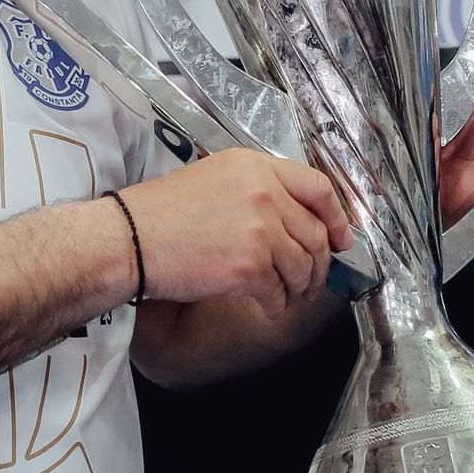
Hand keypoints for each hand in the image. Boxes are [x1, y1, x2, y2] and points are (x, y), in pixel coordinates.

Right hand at [120, 148, 352, 316]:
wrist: (132, 238)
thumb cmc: (162, 211)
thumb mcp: (215, 177)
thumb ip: (257, 189)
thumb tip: (293, 218)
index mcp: (257, 167)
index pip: (318, 188)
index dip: (338, 217)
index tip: (341, 237)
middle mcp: (265, 195)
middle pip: (316, 234)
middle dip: (319, 264)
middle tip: (312, 278)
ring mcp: (260, 231)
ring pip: (303, 267)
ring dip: (300, 288)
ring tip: (286, 294)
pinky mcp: (250, 267)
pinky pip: (280, 292)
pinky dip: (276, 304)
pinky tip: (266, 304)